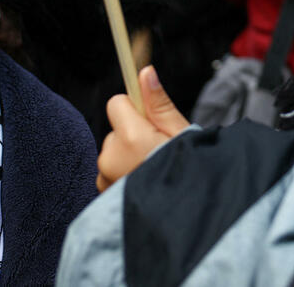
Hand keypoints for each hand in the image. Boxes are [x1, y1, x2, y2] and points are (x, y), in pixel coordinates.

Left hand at [97, 66, 189, 191]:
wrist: (186, 220)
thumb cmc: (190, 176)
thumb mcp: (181, 135)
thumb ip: (159, 104)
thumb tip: (145, 73)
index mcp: (130, 138)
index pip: (116, 103)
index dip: (136, 109)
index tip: (151, 119)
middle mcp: (111, 158)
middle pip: (116, 129)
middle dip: (133, 135)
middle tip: (159, 152)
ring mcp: (105, 179)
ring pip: (113, 152)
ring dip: (128, 157)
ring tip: (153, 171)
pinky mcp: (103, 195)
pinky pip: (110, 173)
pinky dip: (124, 175)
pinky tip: (144, 184)